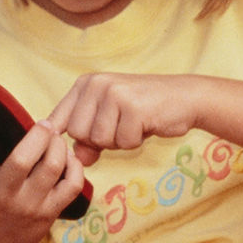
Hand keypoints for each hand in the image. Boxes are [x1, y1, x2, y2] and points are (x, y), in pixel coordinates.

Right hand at [0, 113, 85, 242]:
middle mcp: (3, 194)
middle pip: (22, 161)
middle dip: (37, 136)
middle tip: (43, 123)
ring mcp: (29, 205)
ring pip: (52, 168)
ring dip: (58, 146)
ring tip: (55, 138)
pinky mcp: (50, 212)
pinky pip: (71, 185)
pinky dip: (75, 167)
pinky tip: (67, 158)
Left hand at [46, 72, 193, 162]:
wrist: (185, 97)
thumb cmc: (144, 110)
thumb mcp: (111, 121)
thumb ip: (90, 139)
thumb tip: (78, 158)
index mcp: (86, 83)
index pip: (57, 119)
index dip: (57, 139)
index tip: (62, 149)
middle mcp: (96, 84)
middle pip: (78, 134)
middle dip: (99, 141)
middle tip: (121, 127)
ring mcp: (114, 94)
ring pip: (100, 140)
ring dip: (119, 141)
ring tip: (134, 124)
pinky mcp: (133, 107)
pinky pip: (124, 142)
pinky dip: (136, 141)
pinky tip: (146, 124)